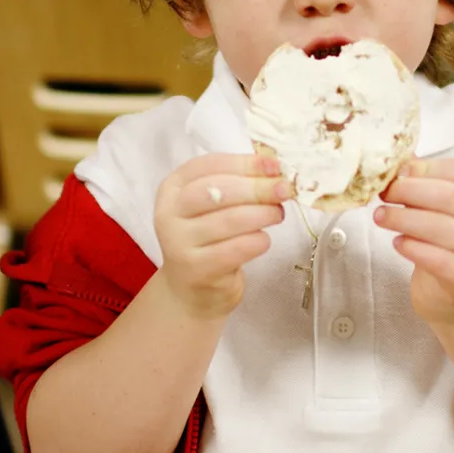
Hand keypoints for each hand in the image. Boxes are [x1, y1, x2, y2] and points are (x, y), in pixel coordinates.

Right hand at [154, 153, 287, 320]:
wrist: (191, 289)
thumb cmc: (209, 239)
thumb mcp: (214, 206)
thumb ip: (238, 182)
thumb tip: (274, 167)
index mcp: (172, 188)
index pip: (208, 165)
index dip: (244, 163)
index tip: (273, 165)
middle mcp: (169, 213)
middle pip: (217, 191)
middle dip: (257, 188)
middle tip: (284, 190)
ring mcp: (179, 243)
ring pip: (230, 220)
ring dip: (262, 214)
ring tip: (277, 214)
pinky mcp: (197, 269)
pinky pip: (236, 249)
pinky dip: (258, 240)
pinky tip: (264, 240)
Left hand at [376, 158, 453, 329]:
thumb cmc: (447, 244)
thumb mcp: (441, 210)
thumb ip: (426, 183)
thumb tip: (400, 162)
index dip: (429, 169)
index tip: (399, 172)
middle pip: (451, 197)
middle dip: (411, 191)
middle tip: (384, 193)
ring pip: (442, 228)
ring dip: (404, 219)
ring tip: (381, 217)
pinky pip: (440, 260)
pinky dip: (414, 248)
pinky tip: (397, 243)